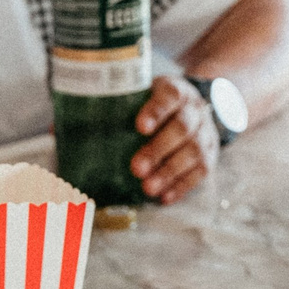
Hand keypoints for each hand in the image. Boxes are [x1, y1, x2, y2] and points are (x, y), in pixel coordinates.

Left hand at [131, 77, 217, 202]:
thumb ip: (122, 106)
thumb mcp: (144, 95)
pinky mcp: (211, 153)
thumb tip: (78, 127)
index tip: (140, 128)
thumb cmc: (156, 105)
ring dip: (170, 172)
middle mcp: (196, 110)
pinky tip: (165, 197)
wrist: (191, 107)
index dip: (156, 111)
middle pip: (182, 128)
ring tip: (148, 187)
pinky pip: (202, 171)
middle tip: (136, 168)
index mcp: (177, 90)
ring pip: (194, 152)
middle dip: (159, 150)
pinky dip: (183, 185)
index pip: (170, 96)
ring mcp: (206, 132)